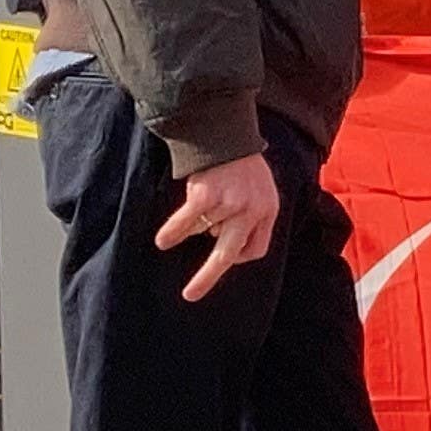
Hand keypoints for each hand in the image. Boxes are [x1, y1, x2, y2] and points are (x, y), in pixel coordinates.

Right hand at [156, 153, 281, 302]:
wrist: (226, 135)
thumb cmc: (241, 166)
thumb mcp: (260, 191)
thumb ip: (251, 217)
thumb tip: (231, 251)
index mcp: (268, 210)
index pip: (256, 249)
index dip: (239, 256)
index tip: (226, 259)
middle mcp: (251, 210)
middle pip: (228, 255)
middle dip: (207, 277)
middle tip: (191, 295)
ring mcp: (228, 204)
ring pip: (200, 231)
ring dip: (193, 223)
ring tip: (199, 199)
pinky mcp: (205, 197)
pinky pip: (183, 224)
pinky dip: (172, 232)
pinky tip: (162, 241)